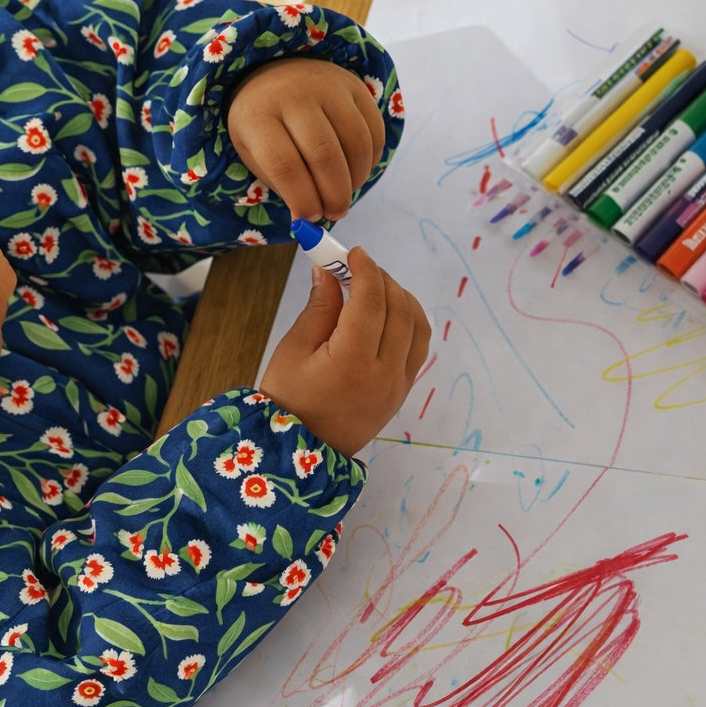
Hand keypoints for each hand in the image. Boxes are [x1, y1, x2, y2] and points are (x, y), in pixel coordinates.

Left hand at [226, 57, 385, 221]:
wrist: (275, 73)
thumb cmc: (263, 125)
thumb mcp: (255, 154)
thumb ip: (282, 186)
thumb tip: (308, 220)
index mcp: (259, 116)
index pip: (285, 165)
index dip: (302, 199)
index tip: (309, 219)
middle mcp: (294, 95)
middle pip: (324, 154)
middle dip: (334, 195)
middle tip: (334, 214)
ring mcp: (328, 86)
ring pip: (355, 144)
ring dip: (355, 180)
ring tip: (344, 195)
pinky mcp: (355, 86)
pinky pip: (374, 131)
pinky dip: (369, 162)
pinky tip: (356, 173)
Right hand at [259, 246, 429, 455]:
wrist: (299, 454)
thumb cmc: (287, 402)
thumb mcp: (293, 351)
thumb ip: (319, 308)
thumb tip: (328, 272)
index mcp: (353, 362)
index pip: (371, 301)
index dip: (364, 270)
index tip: (353, 252)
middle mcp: (384, 373)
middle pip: (399, 309)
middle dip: (381, 279)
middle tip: (357, 266)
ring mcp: (398, 385)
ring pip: (417, 325)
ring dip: (400, 298)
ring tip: (374, 287)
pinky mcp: (402, 392)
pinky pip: (418, 346)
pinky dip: (408, 321)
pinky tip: (387, 313)